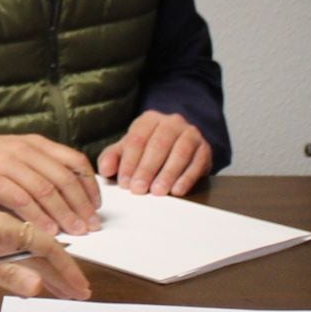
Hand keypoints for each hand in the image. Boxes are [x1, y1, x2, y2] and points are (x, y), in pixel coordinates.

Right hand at [0, 131, 101, 236]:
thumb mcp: (15, 156)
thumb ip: (39, 170)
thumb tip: (66, 194)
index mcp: (35, 144)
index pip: (74, 161)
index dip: (90, 185)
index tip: (97, 206)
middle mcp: (25, 150)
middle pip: (64, 178)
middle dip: (81, 205)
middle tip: (92, 225)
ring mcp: (8, 163)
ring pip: (46, 190)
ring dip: (64, 214)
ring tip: (76, 232)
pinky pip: (21, 199)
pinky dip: (37, 217)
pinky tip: (46, 231)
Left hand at [0, 208, 90, 299]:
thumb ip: (4, 275)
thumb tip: (37, 287)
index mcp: (4, 225)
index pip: (47, 246)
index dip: (66, 268)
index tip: (80, 287)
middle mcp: (4, 227)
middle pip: (43, 250)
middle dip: (63, 272)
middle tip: (82, 294)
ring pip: (31, 254)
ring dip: (50, 273)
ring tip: (67, 291)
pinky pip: (17, 256)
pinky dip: (31, 270)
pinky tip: (38, 282)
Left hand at [95, 111, 212, 196]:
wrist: (180, 148)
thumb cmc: (148, 151)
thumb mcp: (127, 151)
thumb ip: (112, 158)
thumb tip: (105, 169)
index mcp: (149, 119)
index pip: (137, 139)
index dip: (130, 162)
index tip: (124, 183)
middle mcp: (172, 122)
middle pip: (158, 145)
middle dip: (147, 169)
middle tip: (138, 190)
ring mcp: (191, 133)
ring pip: (180, 152)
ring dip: (168, 173)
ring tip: (158, 191)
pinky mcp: (205, 148)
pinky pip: (197, 162)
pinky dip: (187, 177)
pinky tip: (177, 190)